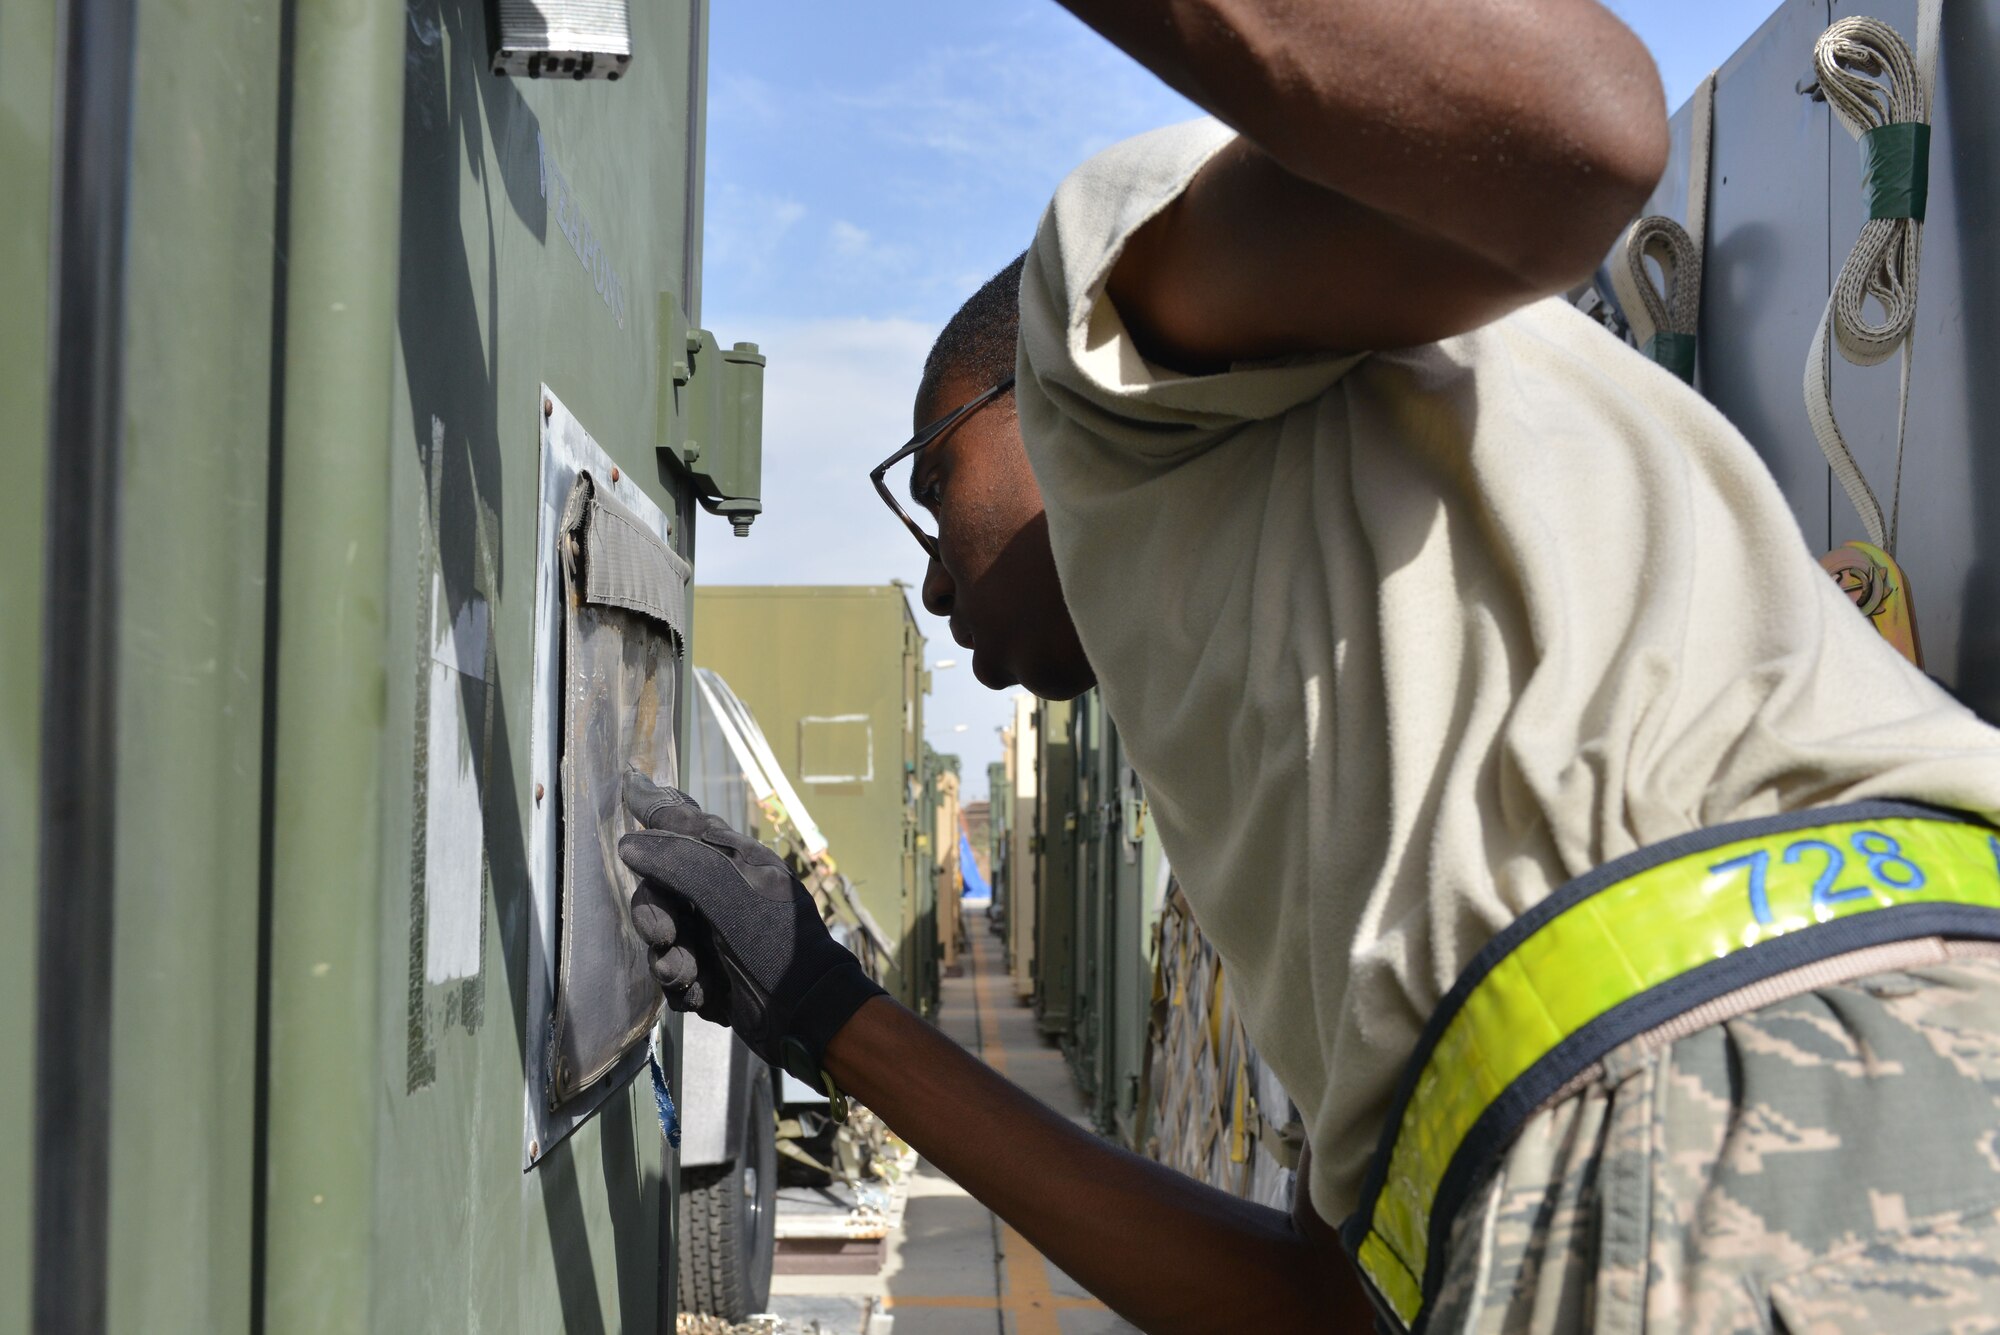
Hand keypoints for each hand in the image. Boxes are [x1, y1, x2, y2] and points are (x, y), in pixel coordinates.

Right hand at [618, 772, 885, 1084]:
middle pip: (659, 890)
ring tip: (689, 976)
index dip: (656, 807)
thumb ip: (680, 862)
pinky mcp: (710, 977)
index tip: (629, 784)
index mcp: (735, 862)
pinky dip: (683, 989)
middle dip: (656, 916)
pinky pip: (674, 976)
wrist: (806, 1015)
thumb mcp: (730, 894)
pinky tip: (702, 996)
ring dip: (671, 961)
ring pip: (662, 939)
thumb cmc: (776, 944)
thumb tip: (630, 842)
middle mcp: (721, 894)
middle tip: (665, 937)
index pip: (687, 825)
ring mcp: (714, 936)